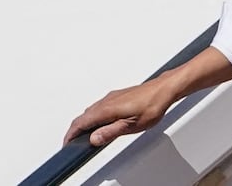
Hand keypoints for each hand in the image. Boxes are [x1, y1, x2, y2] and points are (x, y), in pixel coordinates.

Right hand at [64, 77, 178, 147]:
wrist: (164, 89)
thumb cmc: (152, 105)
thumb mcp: (131, 125)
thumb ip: (110, 132)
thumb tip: (93, 139)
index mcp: (106, 109)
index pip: (81, 122)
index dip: (71, 134)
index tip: (66, 143)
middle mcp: (106, 101)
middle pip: (83, 116)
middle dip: (76, 129)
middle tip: (73, 141)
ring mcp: (112, 97)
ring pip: (92, 110)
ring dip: (85, 122)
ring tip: (85, 134)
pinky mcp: (118, 96)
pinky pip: (100, 106)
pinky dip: (95, 116)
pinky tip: (101, 121)